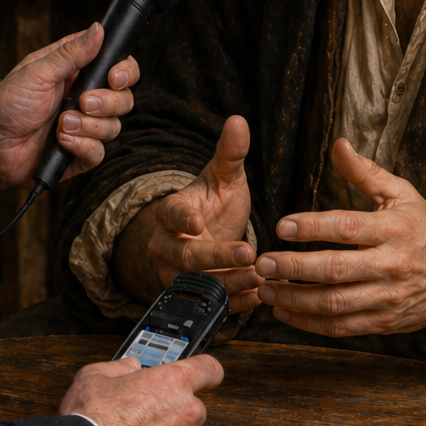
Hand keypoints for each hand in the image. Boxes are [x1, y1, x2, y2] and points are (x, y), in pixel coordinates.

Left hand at [0, 24, 138, 204]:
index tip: (115, 77)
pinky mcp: (80, 153)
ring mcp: (85, 127)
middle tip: (83, 102)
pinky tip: (62, 141)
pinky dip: (82, 146)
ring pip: (114, 126)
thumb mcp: (37, 73)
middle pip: (124, 98)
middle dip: (108, 102)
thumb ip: (71, 53)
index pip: (118, 66)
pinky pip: (100, 152)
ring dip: (90, 126)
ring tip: (62, 124)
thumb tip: (98, 29)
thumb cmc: (6, 105)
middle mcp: (85, 98)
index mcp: (77, 73)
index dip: (125, 71)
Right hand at [60, 353, 223, 425]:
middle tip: (147, 415)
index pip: (208, 368)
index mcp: (171, 382)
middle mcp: (186, 411)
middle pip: (194, 405)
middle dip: (175, 408)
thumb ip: (119, 367)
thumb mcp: (94, 378)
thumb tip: (129, 366)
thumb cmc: (92, 422)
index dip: (206, 371)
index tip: (205, 376)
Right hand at [111, 115, 259, 311]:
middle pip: (185, 255)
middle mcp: (167, 245)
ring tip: (257, 278)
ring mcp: (177, 274)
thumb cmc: (213, 203)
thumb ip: (230, 154)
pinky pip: (209, 304)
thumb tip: (239, 121)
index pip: (172, 214)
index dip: (183, 219)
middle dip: (216, 257)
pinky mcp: (192, 296)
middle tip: (246, 253)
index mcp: (172, 212)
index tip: (197, 222)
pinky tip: (257, 297)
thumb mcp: (224, 178)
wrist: (205, 236)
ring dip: (228, 283)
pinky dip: (234, 303)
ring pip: (197, 284)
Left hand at [254, 139, 425, 343]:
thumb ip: (365, 172)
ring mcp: (388, 298)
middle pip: (335, 270)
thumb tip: (338, 144)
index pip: (346, 227)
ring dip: (294, 299)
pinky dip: (309, 324)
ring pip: (334, 304)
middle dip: (294, 268)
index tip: (282, 226)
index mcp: (393, 229)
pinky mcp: (385, 323)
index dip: (312, 227)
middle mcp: (391, 265)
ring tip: (265, 289)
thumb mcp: (402, 193)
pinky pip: (341, 328)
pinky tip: (285, 312)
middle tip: (263, 263)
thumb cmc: (425, 229)